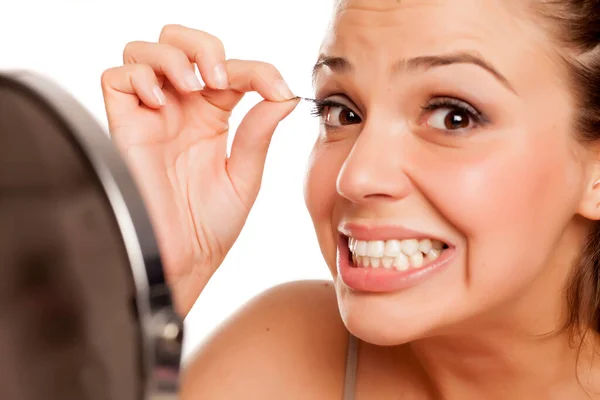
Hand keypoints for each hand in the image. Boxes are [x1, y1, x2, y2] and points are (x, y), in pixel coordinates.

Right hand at [101, 24, 298, 315]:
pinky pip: (116, 79)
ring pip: (146, 51)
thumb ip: (258, 132)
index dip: (258, 69)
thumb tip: (283, 95)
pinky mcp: (124, 128)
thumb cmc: (211, 228)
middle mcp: (181, 110)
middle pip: (181, 43)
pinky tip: (160, 103)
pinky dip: (139, 77)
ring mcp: (151, 116)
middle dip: (203, 46)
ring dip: (173, 57)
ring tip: (194, 87)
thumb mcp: (244, 176)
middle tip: (220, 78)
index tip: (278, 90)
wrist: (183, 262)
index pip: (232, 69)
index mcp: (213, 117)